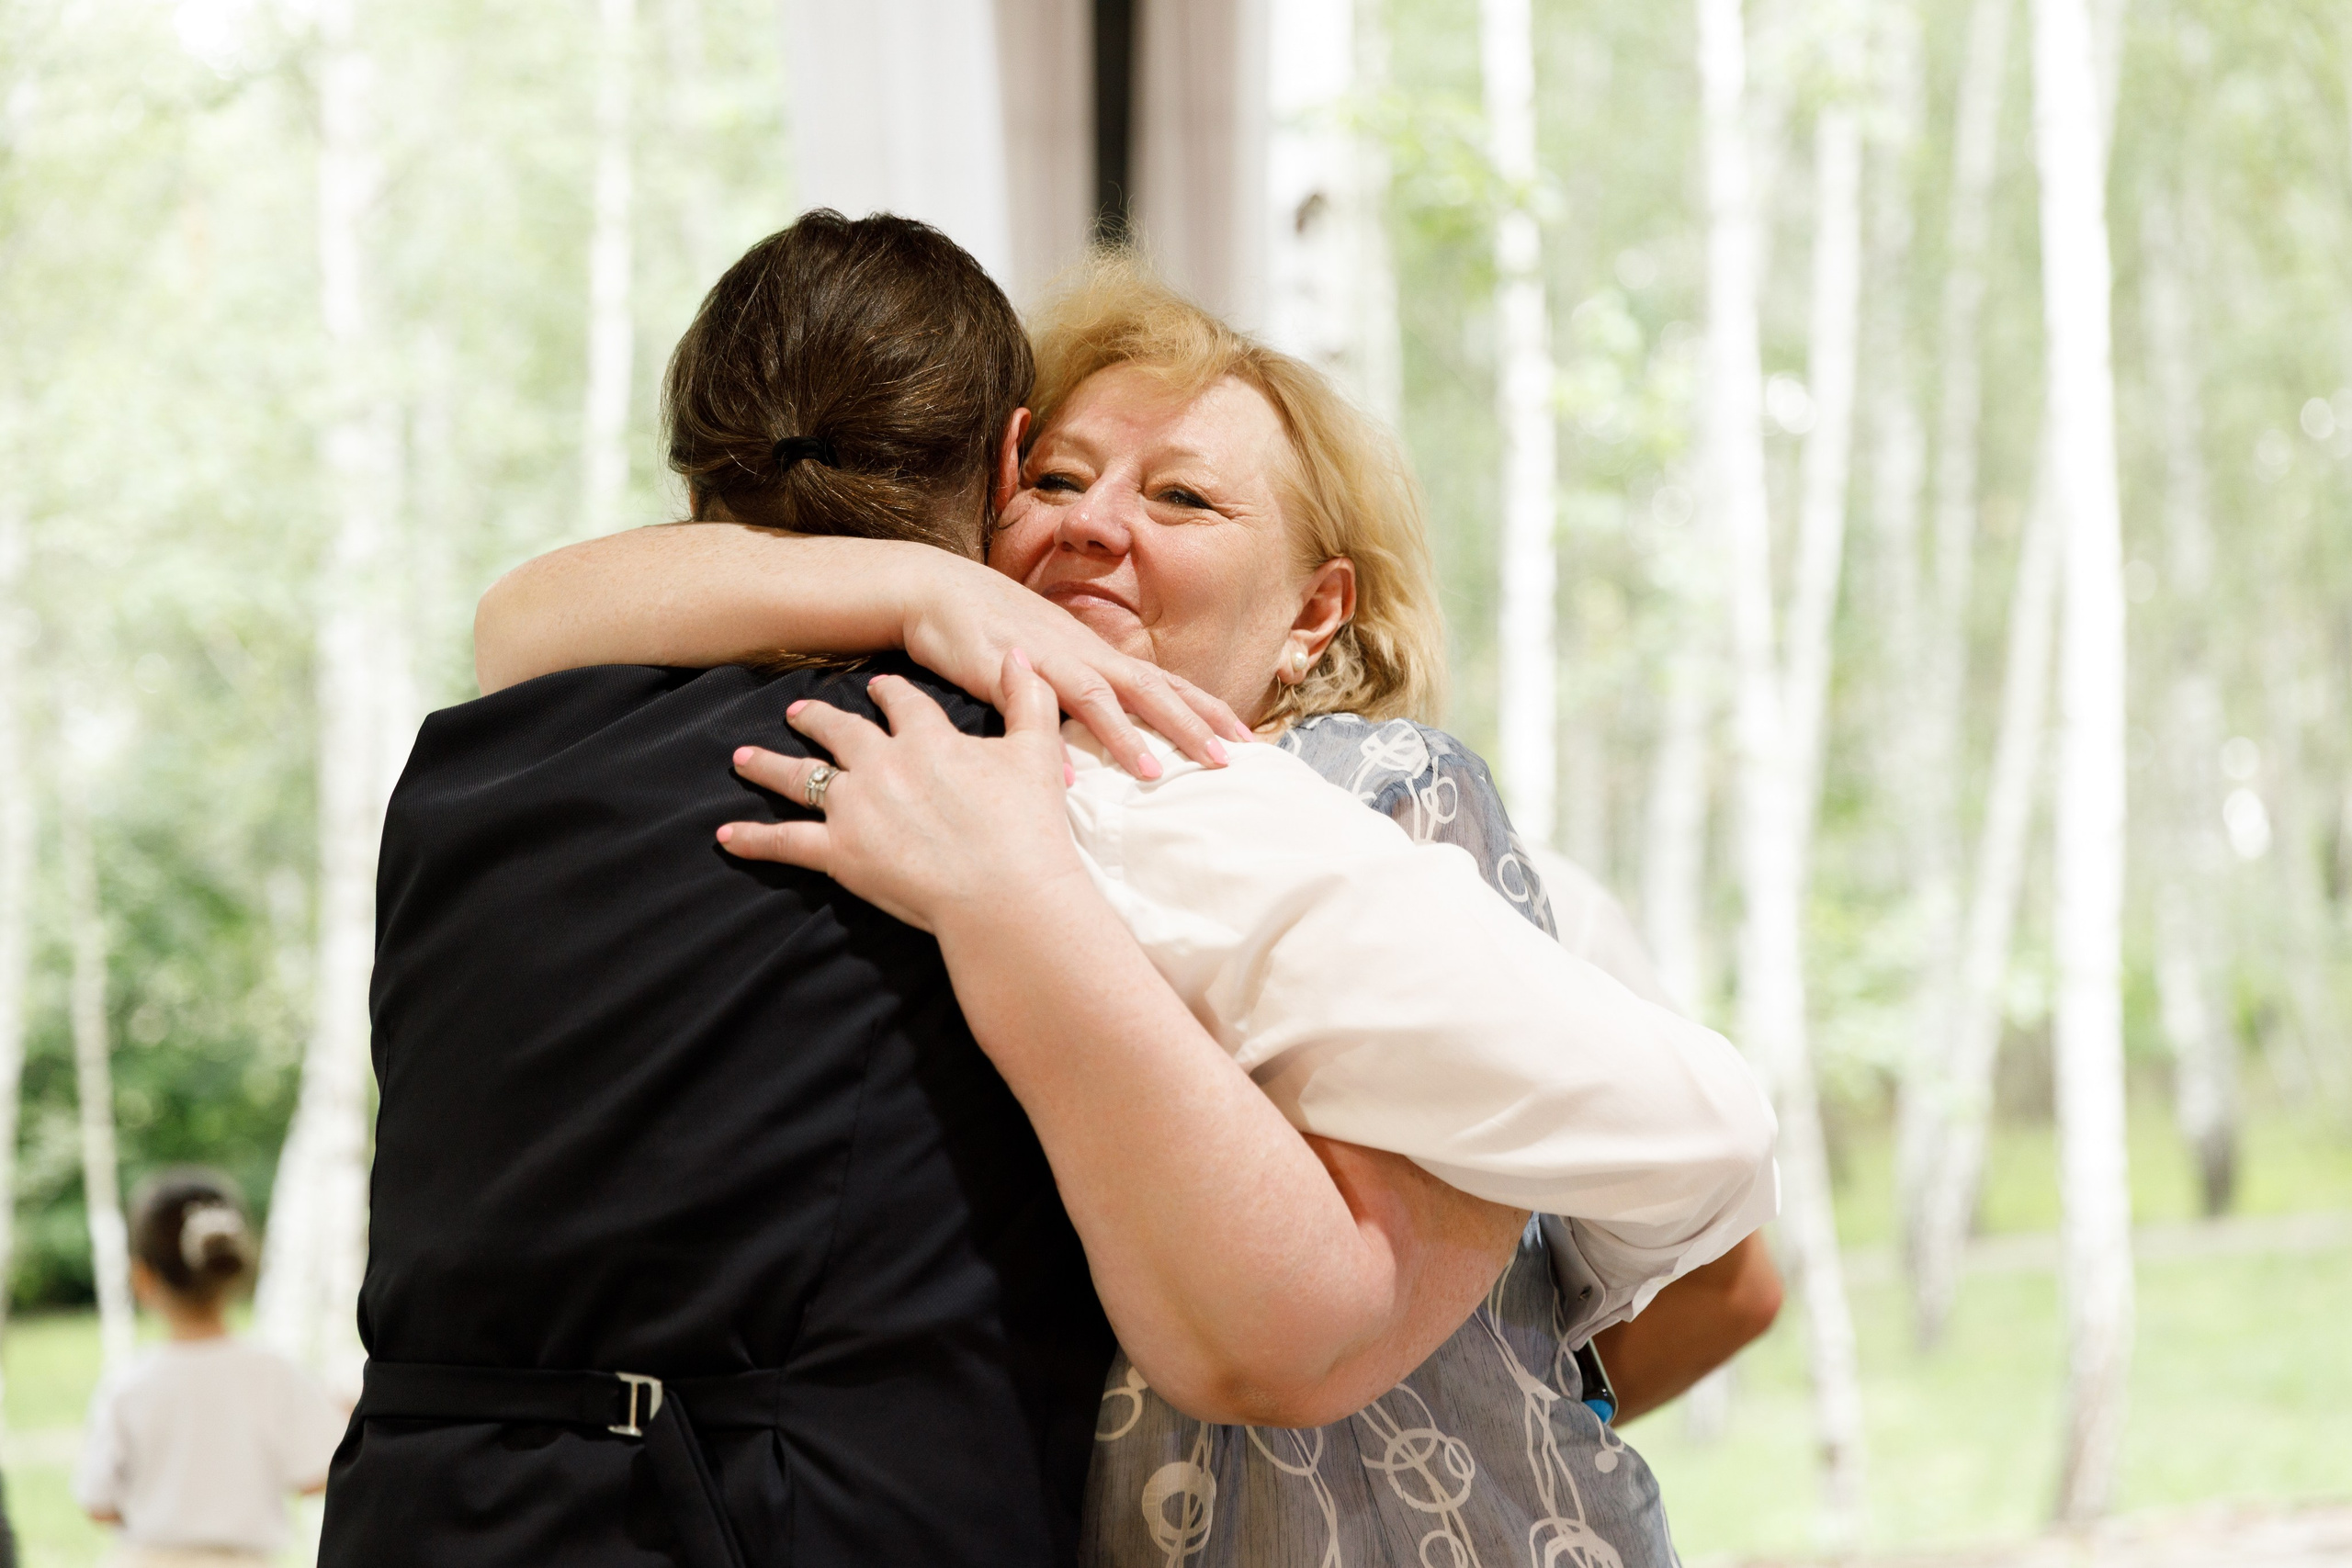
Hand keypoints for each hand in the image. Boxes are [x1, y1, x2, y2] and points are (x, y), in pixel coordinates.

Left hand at [716, 650, 1088, 932]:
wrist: (1004, 890)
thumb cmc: (1027, 825)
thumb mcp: (1035, 752)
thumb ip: (1026, 698)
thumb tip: (1017, 654)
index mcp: (927, 738)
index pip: (902, 702)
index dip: (888, 692)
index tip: (877, 685)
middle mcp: (881, 763)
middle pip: (840, 731)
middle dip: (817, 718)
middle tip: (797, 711)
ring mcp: (854, 807)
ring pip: (801, 778)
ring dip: (770, 766)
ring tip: (744, 757)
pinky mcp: (839, 853)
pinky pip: (786, 842)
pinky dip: (754, 839)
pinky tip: (726, 835)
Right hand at [900, 553, 1252, 779]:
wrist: (937, 590)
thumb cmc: (998, 628)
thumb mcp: (1055, 655)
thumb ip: (1086, 687)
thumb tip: (1118, 723)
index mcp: (1099, 654)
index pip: (1167, 683)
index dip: (1208, 710)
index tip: (1247, 740)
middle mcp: (1083, 654)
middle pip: (1149, 689)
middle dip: (1190, 725)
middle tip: (1228, 761)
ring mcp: (1045, 660)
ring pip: (1097, 696)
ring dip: (1126, 736)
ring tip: (1154, 774)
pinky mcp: (1002, 670)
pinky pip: (1030, 711)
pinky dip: (1050, 748)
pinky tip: (1066, 781)